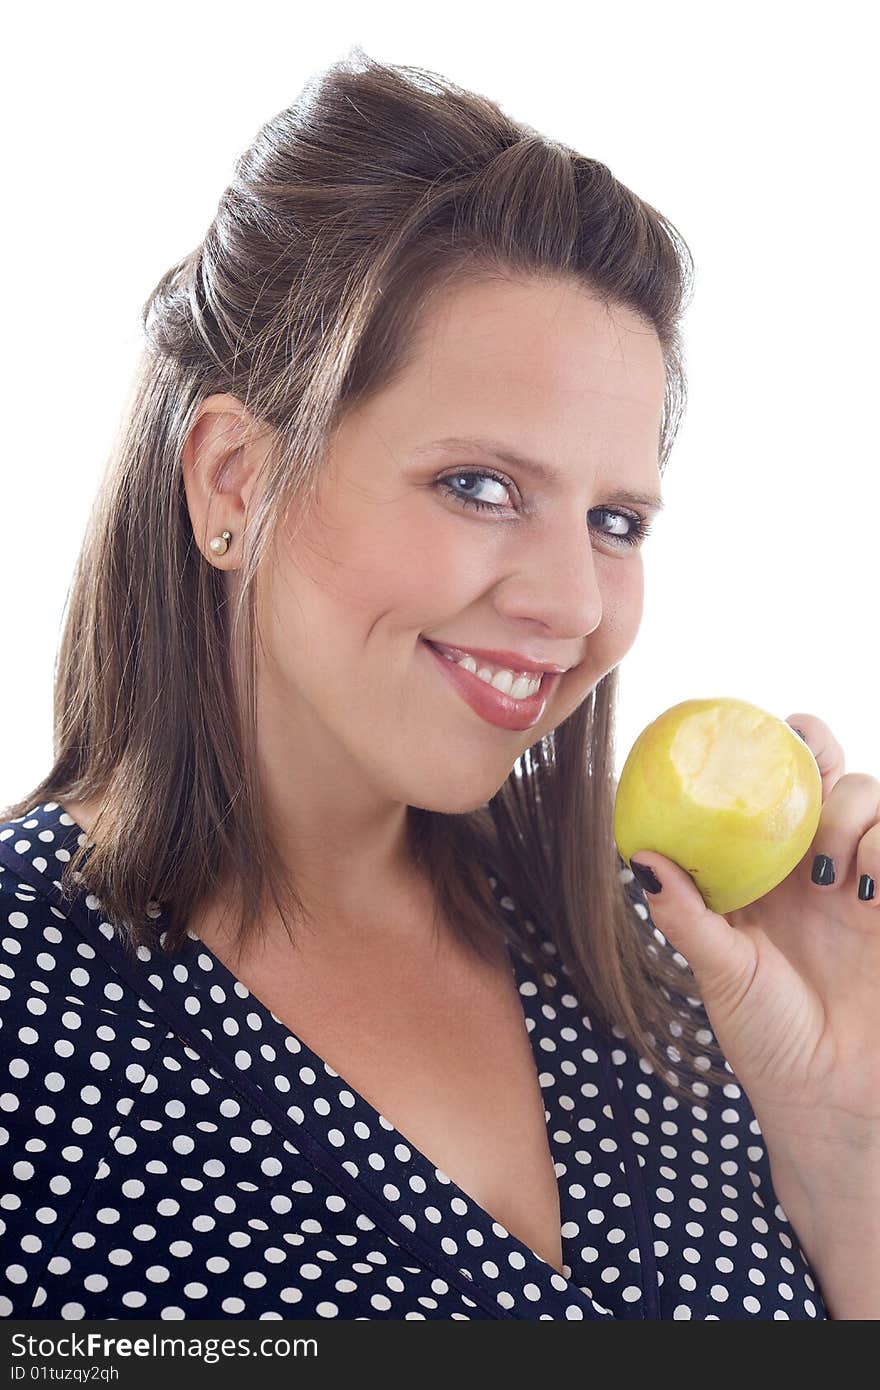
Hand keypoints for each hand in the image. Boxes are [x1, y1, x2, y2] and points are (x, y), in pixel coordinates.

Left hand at [628, 713, 879, 1152]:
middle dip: (820, 754)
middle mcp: (815, 866)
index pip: (770, 788)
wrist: (831, 1101)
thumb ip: (686, 916)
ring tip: (831, 873)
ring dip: (855, 813)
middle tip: (809, 770)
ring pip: (873, 798)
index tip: (761, 732)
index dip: (770, 749)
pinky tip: (866, 893)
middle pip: (830, 775)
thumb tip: (640, 858)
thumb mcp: (719, 973)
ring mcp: (863, 883)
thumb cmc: (768, 1039)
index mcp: (764, 871)